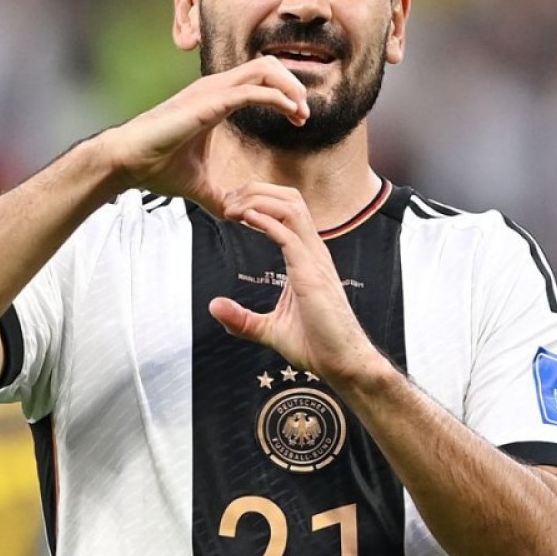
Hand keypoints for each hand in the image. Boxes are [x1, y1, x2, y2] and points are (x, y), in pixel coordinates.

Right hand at [102, 57, 308, 213]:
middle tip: (304, 114)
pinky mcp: (208, 103)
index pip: (259, 80)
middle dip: (293, 86)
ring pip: (263, 69)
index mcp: (214, 99)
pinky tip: (290, 112)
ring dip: (290, 87)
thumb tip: (234, 215)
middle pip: (267, 66)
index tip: (299, 120)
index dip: (285, 94)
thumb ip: (220, 196)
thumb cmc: (156, 167)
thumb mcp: (199, 184)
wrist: (128, 163)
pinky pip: (251, 90)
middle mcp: (214, 88)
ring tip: (302, 112)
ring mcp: (210, 92)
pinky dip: (277, 97)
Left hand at [208, 183, 387, 388]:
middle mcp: (314, 252)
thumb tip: (214, 306)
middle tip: (226, 201)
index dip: (258, 201)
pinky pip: (290, 237)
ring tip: (232, 207)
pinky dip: (267, 222)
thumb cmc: (316, 345)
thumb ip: (242, 318)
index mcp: (306, 258)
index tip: (230, 207)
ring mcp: (315, 261)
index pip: (286, 212)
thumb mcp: (268, 330)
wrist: (342, 364)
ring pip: (291, 209)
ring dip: (259, 201)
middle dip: (256, 191)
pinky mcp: (312, 276)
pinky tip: (247, 218)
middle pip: (289, 200)